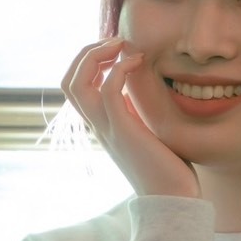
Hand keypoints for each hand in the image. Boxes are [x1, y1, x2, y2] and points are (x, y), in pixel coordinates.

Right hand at [62, 39, 200, 199]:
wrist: (172, 198)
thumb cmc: (167, 167)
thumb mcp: (147, 129)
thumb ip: (136, 109)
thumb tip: (139, 87)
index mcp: (101, 124)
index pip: (75, 86)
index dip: (88, 60)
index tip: (116, 49)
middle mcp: (98, 125)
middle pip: (68, 81)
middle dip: (87, 53)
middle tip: (116, 42)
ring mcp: (107, 128)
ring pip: (78, 84)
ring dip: (96, 55)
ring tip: (123, 45)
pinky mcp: (123, 131)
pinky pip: (108, 90)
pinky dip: (119, 68)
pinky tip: (138, 62)